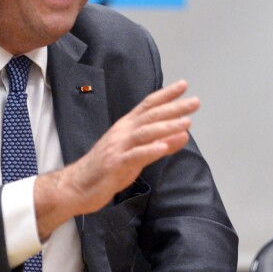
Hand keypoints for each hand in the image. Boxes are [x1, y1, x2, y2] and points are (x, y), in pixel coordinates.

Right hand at [34, 80, 198, 237]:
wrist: (77, 186)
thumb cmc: (108, 168)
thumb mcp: (138, 155)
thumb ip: (161, 144)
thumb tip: (184, 134)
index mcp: (127, 126)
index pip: (148, 105)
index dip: (166, 95)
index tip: (184, 85)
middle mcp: (122, 132)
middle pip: (150, 116)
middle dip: (174, 107)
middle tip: (195, 102)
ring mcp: (118, 148)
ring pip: (144, 133)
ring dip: (166, 126)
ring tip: (186, 122)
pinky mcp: (115, 165)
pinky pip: (134, 156)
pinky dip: (150, 150)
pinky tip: (164, 147)